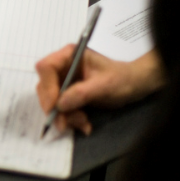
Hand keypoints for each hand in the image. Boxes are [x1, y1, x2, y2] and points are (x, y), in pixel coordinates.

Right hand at [35, 48, 164, 134]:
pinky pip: (60, 109)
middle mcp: (63, 67)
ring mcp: (64, 81)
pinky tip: (83, 124)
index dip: (47, 86)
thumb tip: (60, 104)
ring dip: (64, 116)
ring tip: (83, 123)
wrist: (134, 85)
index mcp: (70, 56)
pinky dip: (69, 119)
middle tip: (68, 121)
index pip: (46, 67)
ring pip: (51, 101)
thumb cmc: (122, 79)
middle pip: (45, 87)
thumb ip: (82, 93)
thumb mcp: (105, 85)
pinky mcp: (67, 94)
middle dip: (56, 107)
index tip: (55, 106)